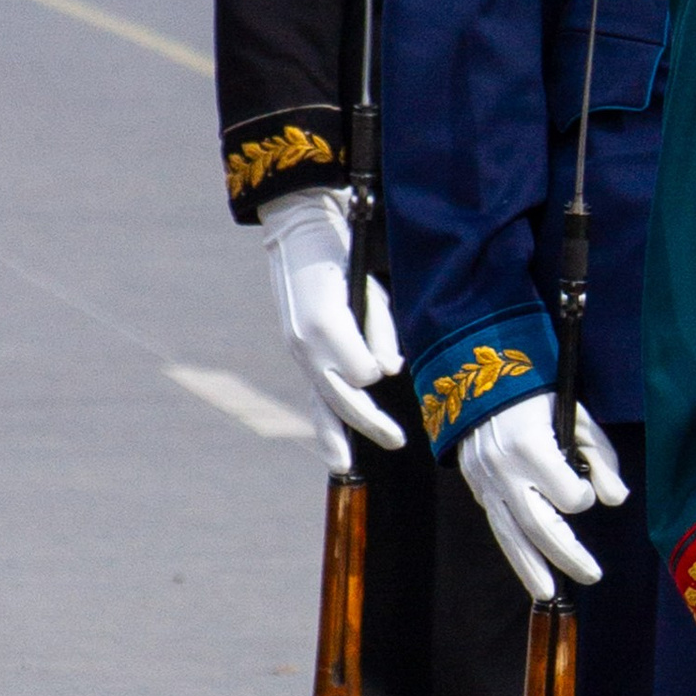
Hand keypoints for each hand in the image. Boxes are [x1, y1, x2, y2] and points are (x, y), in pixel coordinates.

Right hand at [260, 185, 403, 470]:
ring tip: (343, 464)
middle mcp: (307, 343)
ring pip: (320, 401)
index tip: (388, 368)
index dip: (378, 372)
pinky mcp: (298, 350)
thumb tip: (389, 370)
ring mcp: (298, 349)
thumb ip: (380, 328)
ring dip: (335, 435)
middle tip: (397, 442)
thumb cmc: (344, 253)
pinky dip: (324, 420)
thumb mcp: (369, 284)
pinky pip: (312, 391)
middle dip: (369, 422)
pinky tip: (334, 446)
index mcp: (327, 325)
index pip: (362, 371)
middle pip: (341, 396)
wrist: (299, 231)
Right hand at [458, 394, 627, 601]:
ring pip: (510, 534)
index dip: (582, 495)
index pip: (566, 494)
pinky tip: (530, 569)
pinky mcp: (477, 489)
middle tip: (593, 575)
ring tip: (547, 593)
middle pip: (538, 525)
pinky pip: (498, 526)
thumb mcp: (577, 417)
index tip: (585, 485)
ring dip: (530, 568)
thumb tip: (617, 500)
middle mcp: (504, 470)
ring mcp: (485, 482)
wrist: (480, 383)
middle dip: (567, 555)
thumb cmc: (539, 399)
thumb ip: (601, 458)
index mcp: (530, 447)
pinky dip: (515, 548)